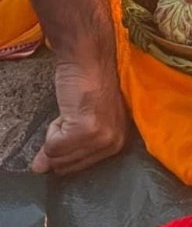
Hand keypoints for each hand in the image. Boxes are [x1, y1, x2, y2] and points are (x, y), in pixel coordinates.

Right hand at [32, 53, 126, 175]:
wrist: (89, 58)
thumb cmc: (88, 83)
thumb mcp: (84, 119)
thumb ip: (67, 147)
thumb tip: (39, 168)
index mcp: (118, 143)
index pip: (79, 167)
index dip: (68, 145)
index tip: (75, 122)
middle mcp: (113, 144)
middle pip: (67, 166)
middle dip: (61, 142)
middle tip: (73, 115)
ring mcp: (101, 138)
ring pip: (58, 158)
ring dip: (56, 134)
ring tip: (71, 111)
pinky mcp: (85, 131)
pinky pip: (52, 147)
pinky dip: (52, 129)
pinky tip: (67, 110)